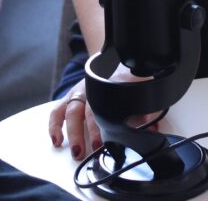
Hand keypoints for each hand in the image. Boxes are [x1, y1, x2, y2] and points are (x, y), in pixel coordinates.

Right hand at [48, 66, 163, 157]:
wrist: (109, 56)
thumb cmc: (122, 77)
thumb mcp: (136, 87)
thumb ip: (144, 108)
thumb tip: (152, 128)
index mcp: (109, 86)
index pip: (110, 104)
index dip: (112, 120)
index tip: (116, 135)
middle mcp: (92, 89)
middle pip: (90, 109)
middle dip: (92, 130)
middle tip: (97, 147)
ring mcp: (79, 92)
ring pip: (72, 111)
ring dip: (73, 132)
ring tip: (77, 150)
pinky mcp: (69, 97)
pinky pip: (57, 110)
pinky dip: (54, 125)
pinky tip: (56, 140)